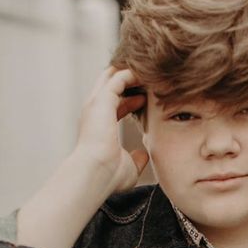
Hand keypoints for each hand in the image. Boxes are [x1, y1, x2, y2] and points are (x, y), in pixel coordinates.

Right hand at [74, 64, 149, 193]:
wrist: (95, 173)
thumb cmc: (109, 177)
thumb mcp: (128, 166)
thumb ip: (136, 159)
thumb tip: (143, 155)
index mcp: (98, 126)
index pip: (113, 105)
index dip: (130, 101)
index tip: (147, 101)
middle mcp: (94, 111)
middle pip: (110, 84)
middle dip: (129, 80)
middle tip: (152, 79)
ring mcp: (96, 103)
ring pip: (114, 76)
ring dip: (133, 73)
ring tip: (153, 71)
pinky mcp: (103, 99)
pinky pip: (120, 76)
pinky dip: (134, 73)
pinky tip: (150, 75)